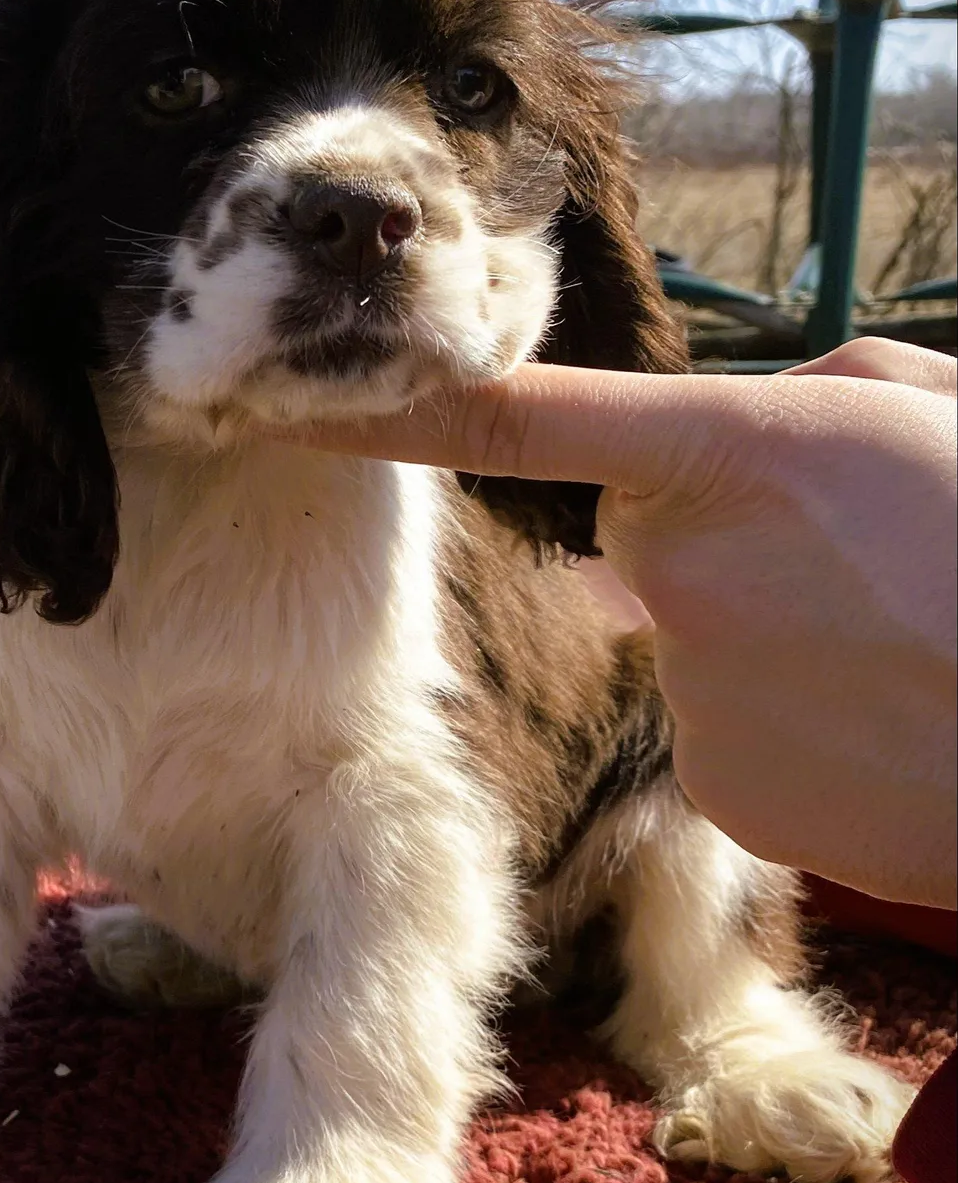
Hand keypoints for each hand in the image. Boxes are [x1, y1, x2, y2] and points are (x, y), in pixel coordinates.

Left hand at [283, 340, 956, 907]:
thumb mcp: (936, 412)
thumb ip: (811, 399)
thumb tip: (745, 427)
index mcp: (731, 452)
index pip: (515, 422)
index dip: (396, 411)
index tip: (289, 400)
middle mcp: (676, 567)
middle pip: (641, 536)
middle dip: (716, 538)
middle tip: (861, 563)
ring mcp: (691, 687)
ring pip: (693, 637)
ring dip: (773, 635)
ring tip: (901, 645)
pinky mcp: (719, 783)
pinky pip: (727, 728)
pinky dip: (792, 722)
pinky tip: (885, 723)